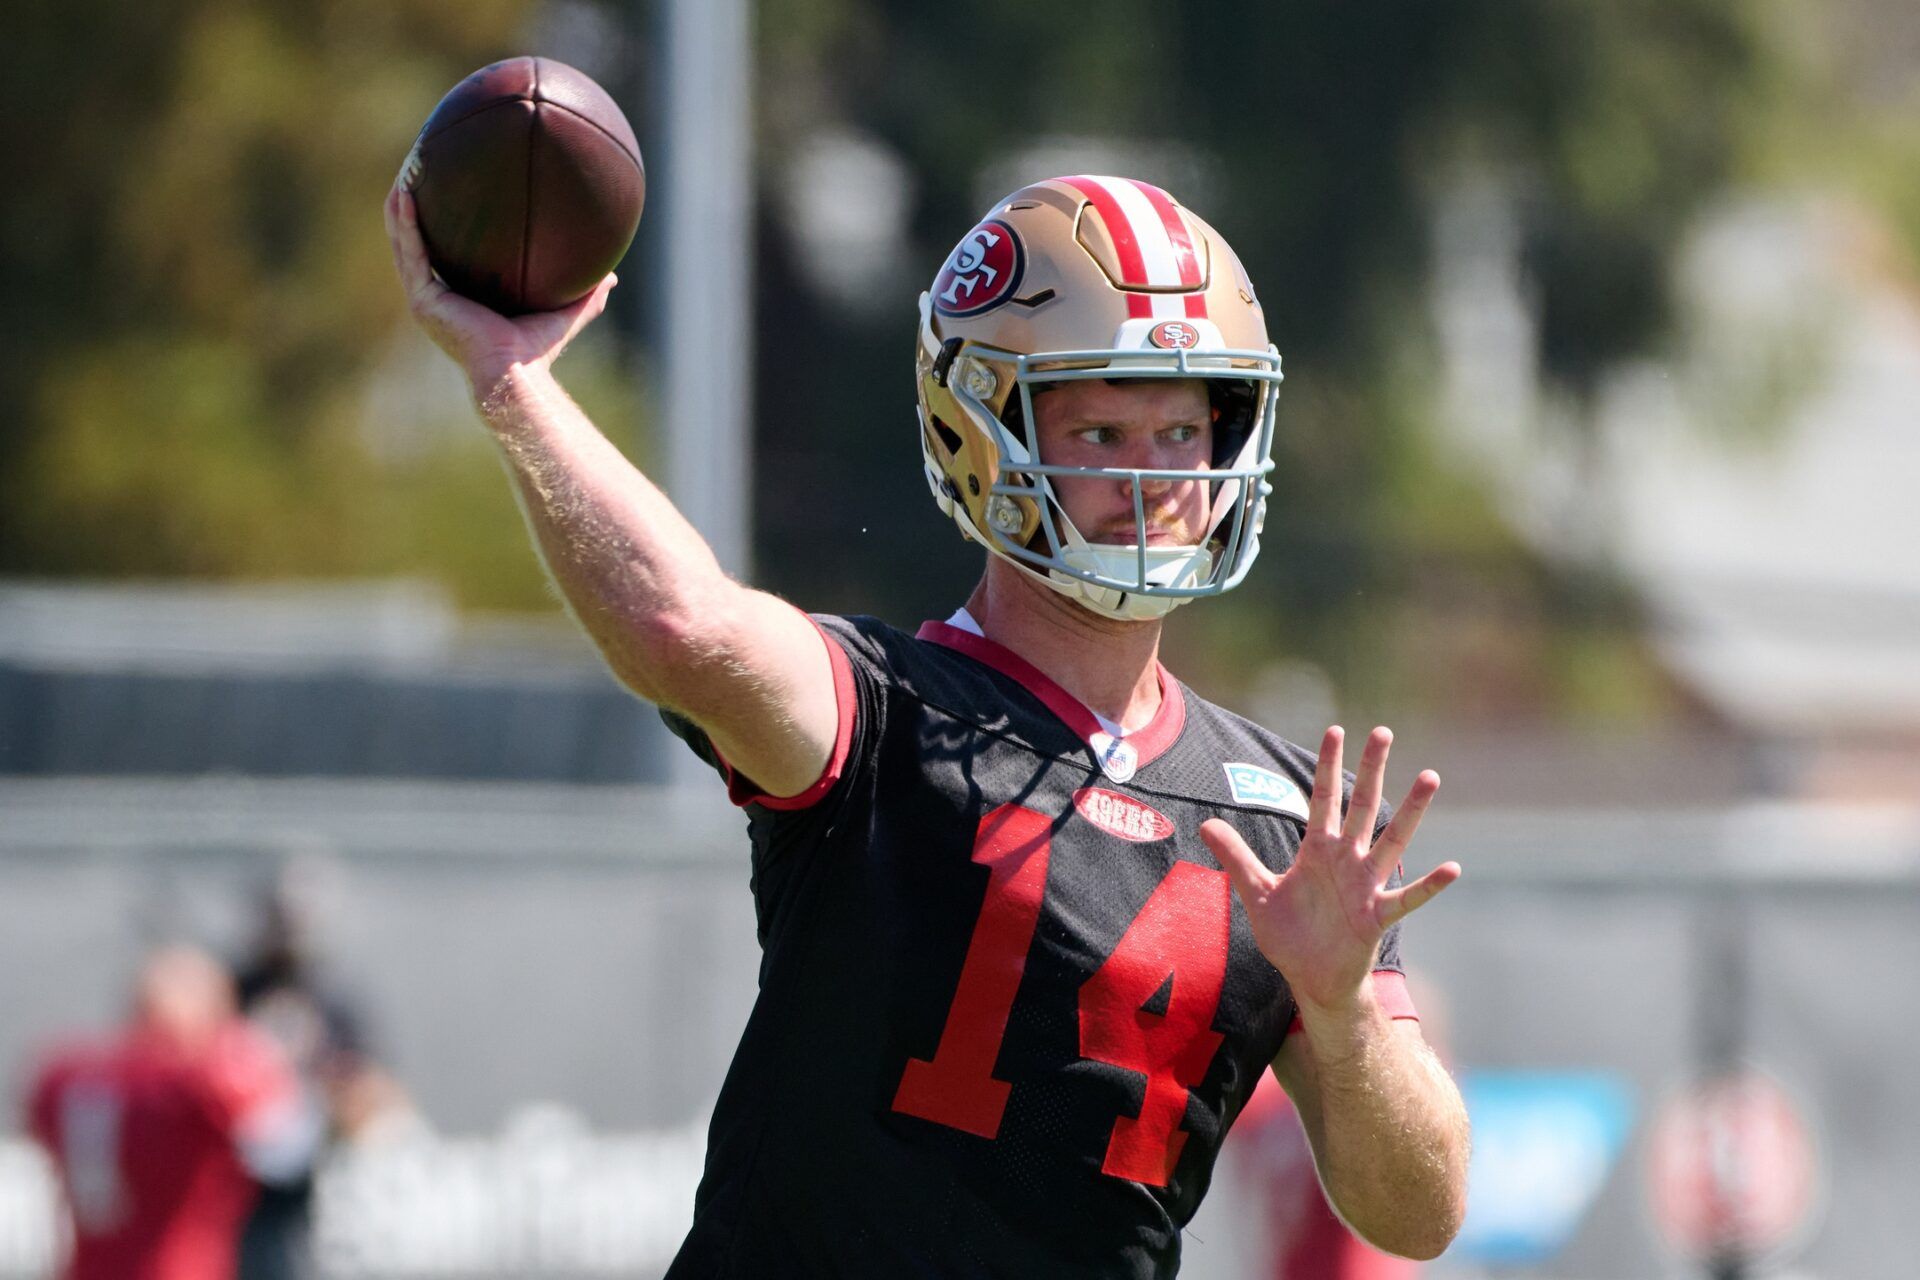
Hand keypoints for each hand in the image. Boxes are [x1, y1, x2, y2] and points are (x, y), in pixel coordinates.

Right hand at [383, 182, 615, 398]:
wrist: (516, 373)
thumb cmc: (536, 351)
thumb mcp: (564, 314)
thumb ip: (585, 295)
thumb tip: (612, 276)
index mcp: (458, 298)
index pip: (443, 254)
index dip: (440, 224)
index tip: (445, 191)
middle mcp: (436, 297)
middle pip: (415, 241)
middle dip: (413, 204)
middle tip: (419, 167)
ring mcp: (425, 298)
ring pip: (403, 241)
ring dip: (400, 205)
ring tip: (406, 169)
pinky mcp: (423, 299)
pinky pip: (410, 252)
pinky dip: (405, 223)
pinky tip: (405, 194)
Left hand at [1200, 726, 1458, 1016]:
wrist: (1311, 978)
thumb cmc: (1289, 935)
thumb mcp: (1257, 893)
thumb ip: (1237, 858)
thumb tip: (1205, 825)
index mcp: (1318, 851)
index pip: (1323, 799)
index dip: (1327, 766)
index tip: (1335, 730)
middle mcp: (1346, 860)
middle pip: (1362, 806)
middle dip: (1371, 770)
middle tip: (1383, 731)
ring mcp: (1366, 886)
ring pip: (1391, 841)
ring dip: (1411, 811)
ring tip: (1429, 777)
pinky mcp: (1377, 917)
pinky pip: (1408, 898)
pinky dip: (1429, 885)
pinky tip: (1452, 867)